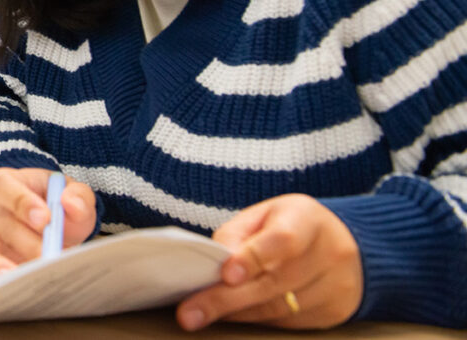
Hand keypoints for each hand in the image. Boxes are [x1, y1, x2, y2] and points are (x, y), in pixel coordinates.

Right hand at [0, 167, 95, 290]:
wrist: (58, 228)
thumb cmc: (61, 209)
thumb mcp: (74, 194)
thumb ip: (77, 196)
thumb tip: (70, 204)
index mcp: (13, 185)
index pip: (3, 184)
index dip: (20, 200)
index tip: (45, 218)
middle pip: (1, 222)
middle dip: (25, 242)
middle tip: (46, 256)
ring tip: (11, 277)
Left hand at [176, 193, 362, 329]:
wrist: (348, 245)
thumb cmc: (293, 225)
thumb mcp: (265, 214)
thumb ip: (237, 234)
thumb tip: (215, 262)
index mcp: (308, 219)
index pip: (282, 241)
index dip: (252, 259)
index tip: (225, 275)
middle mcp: (329, 254)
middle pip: (274, 282)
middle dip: (225, 299)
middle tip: (189, 313)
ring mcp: (336, 287)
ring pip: (277, 308)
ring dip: (234, 312)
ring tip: (198, 314)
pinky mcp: (333, 313)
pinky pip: (286, 321)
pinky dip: (253, 318)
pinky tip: (231, 314)